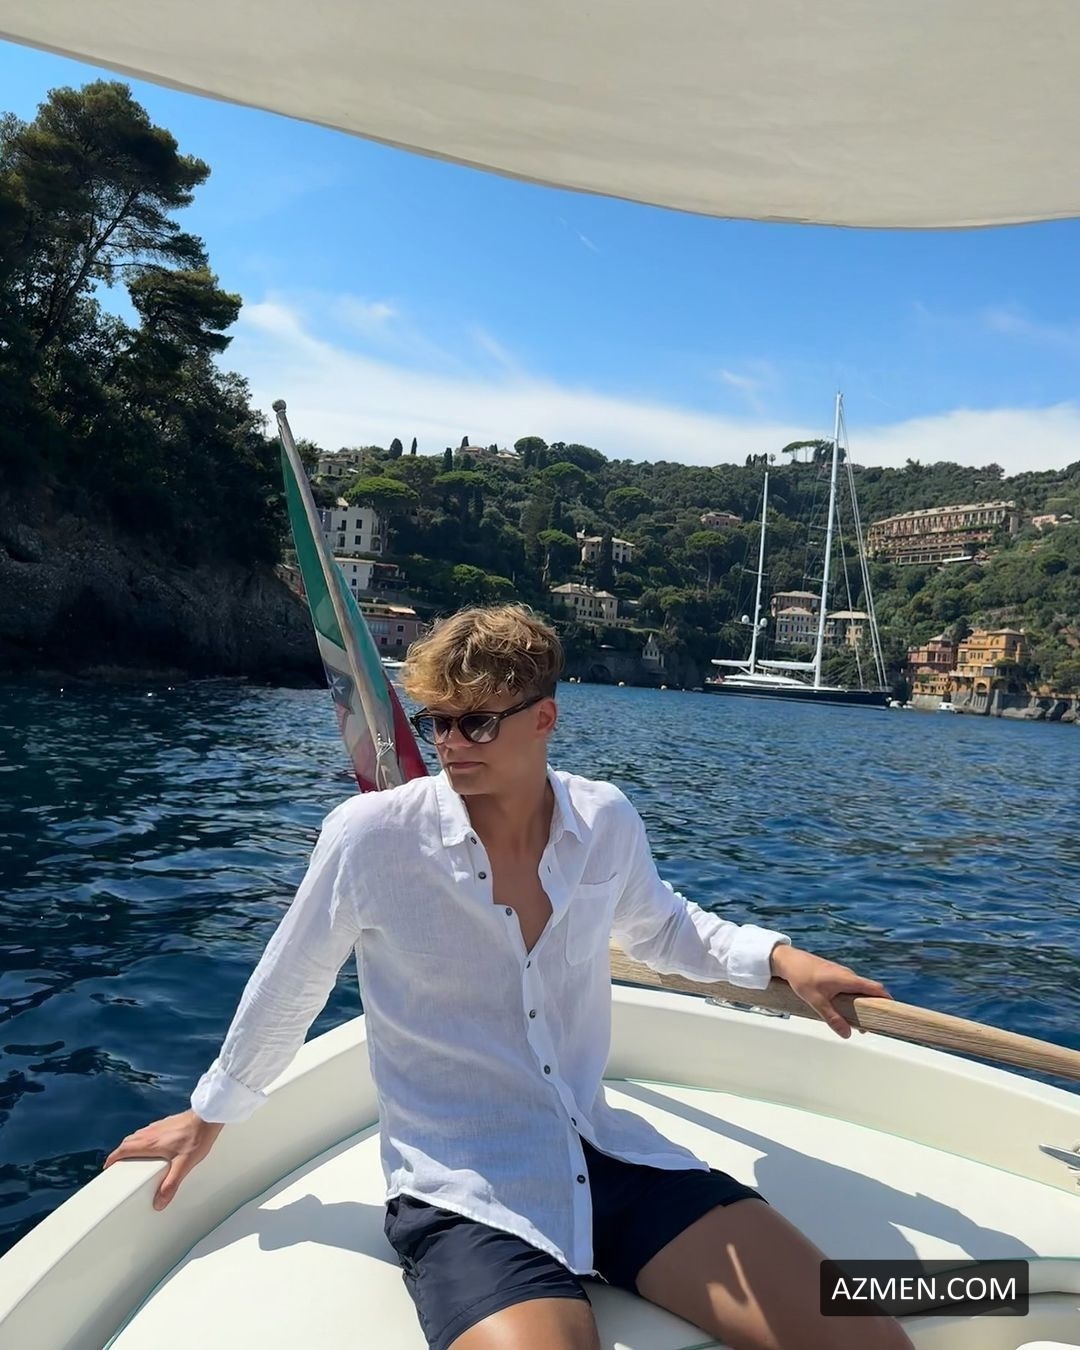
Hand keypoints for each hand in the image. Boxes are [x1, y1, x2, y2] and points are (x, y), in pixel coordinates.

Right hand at [103, 1109, 223, 1209]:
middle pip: (128, 1142)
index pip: (123, 1149)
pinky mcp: (167, 1122)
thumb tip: (159, 1202)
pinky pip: (148, 1131)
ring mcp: (159, 1126)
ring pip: (137, 1135)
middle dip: (120, 1152)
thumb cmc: (197, 1137)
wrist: (208, 1116)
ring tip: (132, 1156)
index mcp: (150, 1143)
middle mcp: (151, 1132)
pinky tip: (152, 1144)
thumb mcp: (184, 1165)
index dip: (113, 1158)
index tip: (107, 1166)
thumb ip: (171, 1184)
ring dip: (130, 1145)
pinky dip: (142, 1139)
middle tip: (117, 1163)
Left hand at [769, 944, 890, 1038]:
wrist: (788, 961)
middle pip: (869, 991)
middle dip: (873, 1007)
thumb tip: (847, 1034)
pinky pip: (849, 987)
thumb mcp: (817, 1001)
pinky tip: (844, 1009)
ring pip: (858, 990)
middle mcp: (848, 975)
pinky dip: (852, 998)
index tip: (892, 1012)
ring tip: (858, 1022)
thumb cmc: (802, 978)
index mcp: (849, 980)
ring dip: (861, 1003)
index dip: (886, 1000)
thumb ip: (832, 1018)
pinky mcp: (834, 975)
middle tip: (872, 1024)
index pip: (876, 989)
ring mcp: (841, 974)